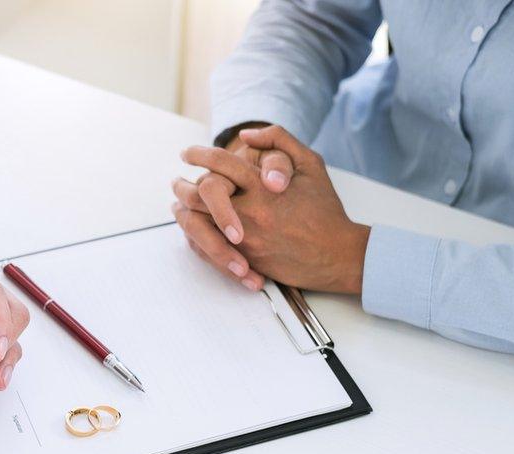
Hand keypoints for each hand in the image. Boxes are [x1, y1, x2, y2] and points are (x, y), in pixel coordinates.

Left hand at [174, 125, 369, 293]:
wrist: (337, 255)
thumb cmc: (325, 210)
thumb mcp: (311, 164)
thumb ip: (280, 141)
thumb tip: (246, 135)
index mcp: (264, 185)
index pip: (220, 163)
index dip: (199, 154)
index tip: (187, 153)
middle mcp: (251, 211)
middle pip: (200, 193)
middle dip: (182, 185)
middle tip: (176, 181)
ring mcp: (245, 238)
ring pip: (198, 222)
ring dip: (184, 210)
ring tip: (179, 202)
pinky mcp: (245, 259)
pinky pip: (208, 247)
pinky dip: (195, 235)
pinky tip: (193, 225)